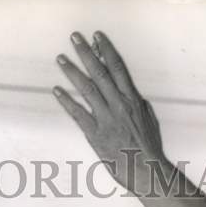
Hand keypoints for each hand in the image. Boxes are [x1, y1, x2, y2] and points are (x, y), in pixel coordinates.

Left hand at [54, 31, 167, 194]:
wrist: (145, 170)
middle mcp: (118, 104)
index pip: (117, 68)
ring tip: (61, 59)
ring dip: (72, 72)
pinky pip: (78, 114)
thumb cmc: (148, 147)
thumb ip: (137, 104)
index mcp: (131, 99)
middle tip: (74, 38)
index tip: (97, 36)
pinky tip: (57, 90)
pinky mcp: (95, 134)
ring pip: (86, 89)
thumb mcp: (148, 119)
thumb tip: (129, 92)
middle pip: (99, 73)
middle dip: (86, 53)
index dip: (106, 50)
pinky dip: (66, 101)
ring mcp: (105, 119)